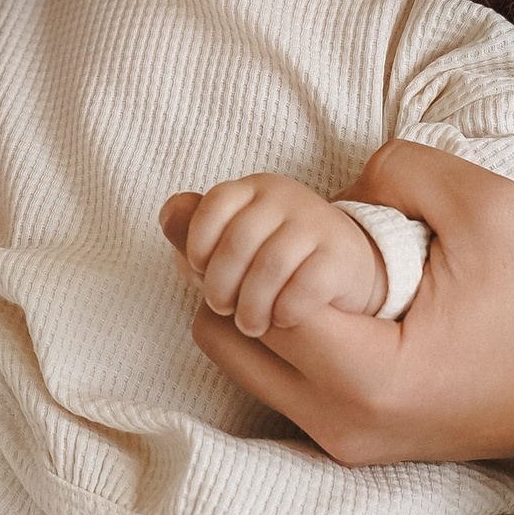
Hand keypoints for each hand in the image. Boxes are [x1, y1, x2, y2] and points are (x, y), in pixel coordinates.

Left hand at [161, 174, 386, 337]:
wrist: (346, 265)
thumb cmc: (276, 256)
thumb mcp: (236, 239)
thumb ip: (197, 232)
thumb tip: (168, 215)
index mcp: (253, 190)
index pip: (214, 205)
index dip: (198, 243)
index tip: (199, 271)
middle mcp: (286, 197)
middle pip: (238, 241)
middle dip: (222, 285)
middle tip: (223, 309)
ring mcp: (316, 223)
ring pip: (270, 266)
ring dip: (253, 306)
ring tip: (251, 324)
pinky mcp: (341, 254)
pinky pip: (305, 286)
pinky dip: (286, 310)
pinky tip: (283, 319)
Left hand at [168, 141, 513, 466]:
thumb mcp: (486, 205)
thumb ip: (396, 171)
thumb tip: (333, 186)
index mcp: (369, 374)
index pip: (255, 296)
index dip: (244, 234)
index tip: (252, 194)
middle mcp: (342, 422)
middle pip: (223, 334)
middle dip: (223, 268)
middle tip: (246, 214)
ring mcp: (345, 441)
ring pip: (239, 362)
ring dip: (241, 300)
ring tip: (275, 245)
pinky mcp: (354, 441)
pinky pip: (275, 380)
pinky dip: (271, 329)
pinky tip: (302, 283)